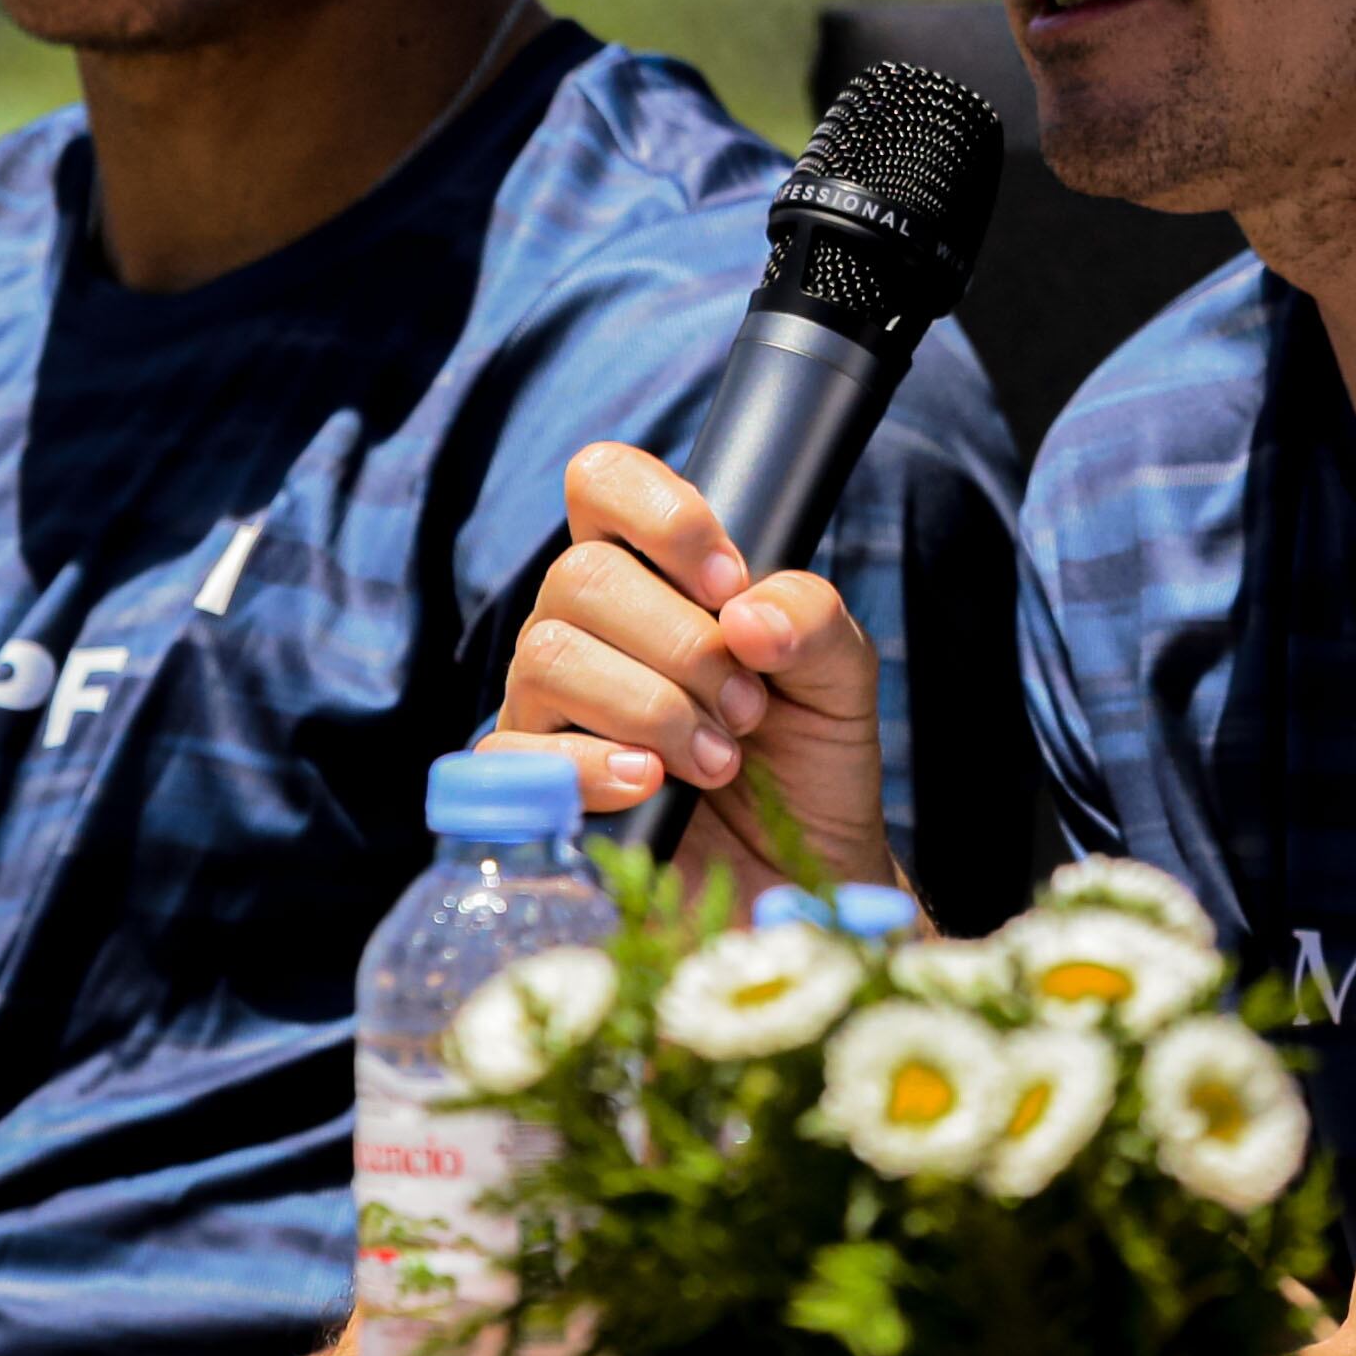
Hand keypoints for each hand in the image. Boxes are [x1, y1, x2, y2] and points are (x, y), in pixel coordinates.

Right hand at [488, 442, 901, 895]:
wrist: (802, 872)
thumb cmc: (810, 758)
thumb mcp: (841, 676)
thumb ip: (811, 619)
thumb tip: (744, 614)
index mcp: (652, 572)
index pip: (604, 482)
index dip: (660, 515)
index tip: (728, 584)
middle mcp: (585, 624)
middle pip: (580, 576)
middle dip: (682, 645)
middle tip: (747, 707)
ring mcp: (547, 701)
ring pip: (549, 656)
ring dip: (652, 707)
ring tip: (720, 758)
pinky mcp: (532, 782)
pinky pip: (514, 752)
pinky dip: (594, 765)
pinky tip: (655, 784)